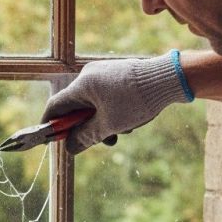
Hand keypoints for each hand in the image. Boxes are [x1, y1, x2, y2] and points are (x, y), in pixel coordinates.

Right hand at [43, 51, 192, 154]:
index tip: (51, 140)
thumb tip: (69, 148)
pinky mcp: (117, 75)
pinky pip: (105, 97)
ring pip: (93, 105)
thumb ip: (85, 137)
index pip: (55, 107)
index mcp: (82, 85)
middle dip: (86, 128)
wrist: (170, 78)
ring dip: (102, 123)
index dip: (51, 126)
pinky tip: (129, 120)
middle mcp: (89, 75)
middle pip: (75, 108)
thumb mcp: (108, 126)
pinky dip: (112, 112)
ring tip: (121, 133)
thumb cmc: (137, 101)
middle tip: (98, 141)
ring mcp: (104, 73)